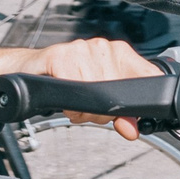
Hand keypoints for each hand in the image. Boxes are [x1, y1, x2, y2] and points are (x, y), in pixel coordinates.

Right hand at [37, 35, 163, 139]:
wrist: (30, 71)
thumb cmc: (66, 81)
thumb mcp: (99, 101)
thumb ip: (120, 115)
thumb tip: (133, 130)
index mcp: (120, 54)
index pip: (149, 76)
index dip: (142, 103)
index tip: (131, 115)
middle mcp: (105, 47)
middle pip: (119, 94)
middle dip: (102, 113)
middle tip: (88, 111)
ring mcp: (84, 49)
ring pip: (97, 94)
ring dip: (83, 111)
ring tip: (73, 104)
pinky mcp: (62, 56)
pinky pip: (75, 92)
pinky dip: (69, 105)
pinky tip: (64, 99)